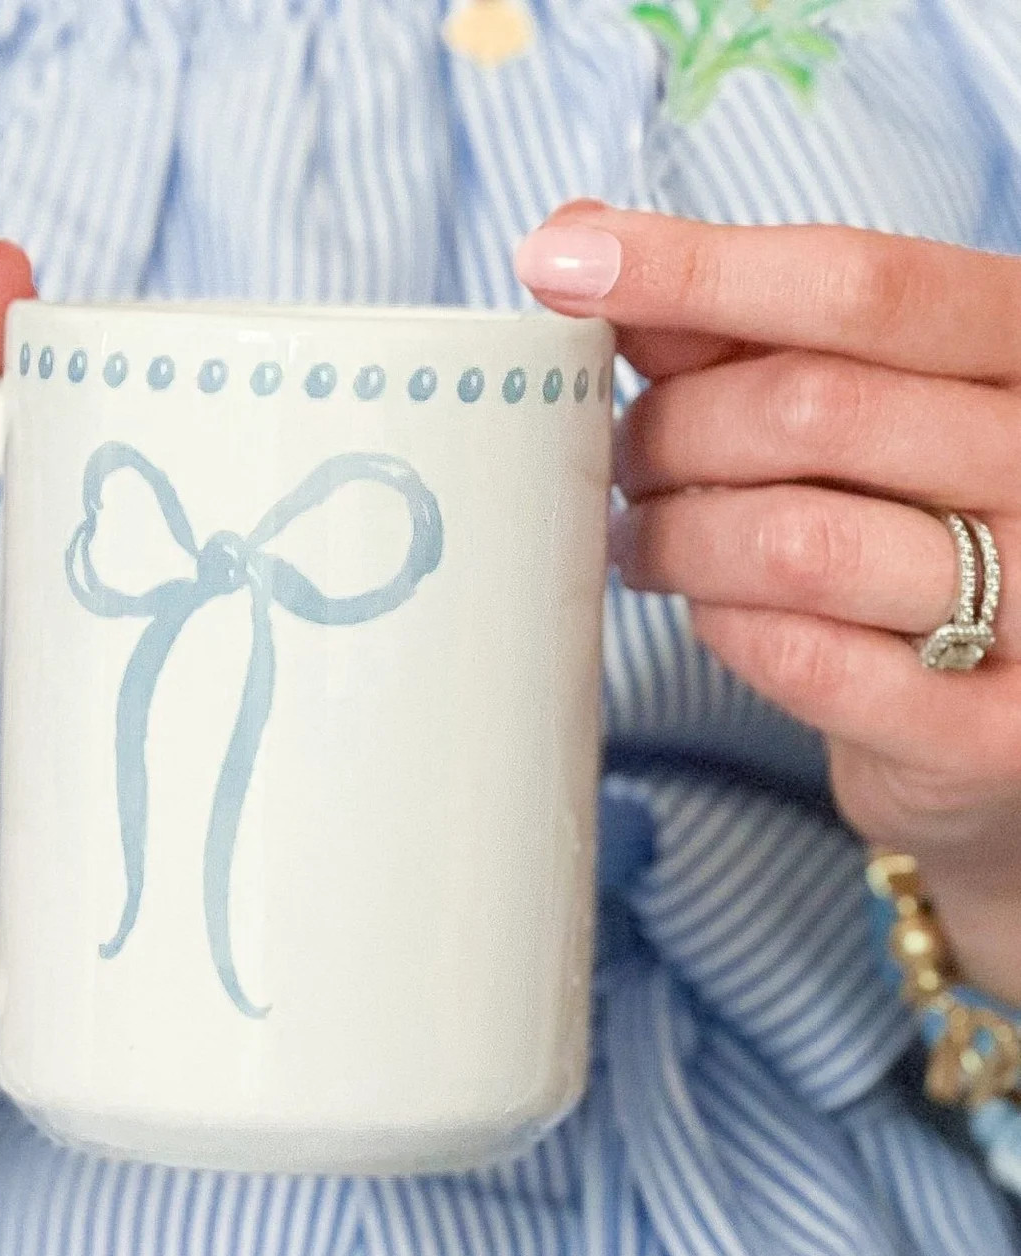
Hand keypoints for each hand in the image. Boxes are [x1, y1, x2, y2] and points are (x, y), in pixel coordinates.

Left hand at [515, 204, 1020, 1004]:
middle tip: (620, 461)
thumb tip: (584, 243)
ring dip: (676, 539)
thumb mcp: (856, 401)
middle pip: (808, 411)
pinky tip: (716, 611)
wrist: (993, 713)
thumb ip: (737, 327)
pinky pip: (801, 660)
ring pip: (793, 542)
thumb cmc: (910, 524)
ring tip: (643, 541)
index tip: (560, 262)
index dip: (696, 268)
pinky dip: (725, 628)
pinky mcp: (986, 730)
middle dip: (667, 433)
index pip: (864, 284)